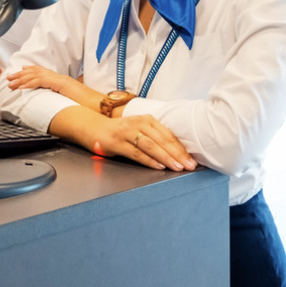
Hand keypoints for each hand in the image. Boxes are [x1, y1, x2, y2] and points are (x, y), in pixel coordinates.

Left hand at [5, 65, 105, 111]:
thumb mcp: (72, 103)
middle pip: (38, 72)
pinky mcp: (62, 85)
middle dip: (21, 74)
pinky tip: (22, 87)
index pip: (44, 72)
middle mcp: (62, 78)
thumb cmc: (90, 108)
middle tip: (9, 77)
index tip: (21, 71)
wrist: (102, 106)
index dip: (31, 71)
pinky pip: (42, 81)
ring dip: (22, 79)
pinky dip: (30, 83)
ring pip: (37, 75)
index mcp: (64, 81)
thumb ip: (62, 101)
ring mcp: (62, 80)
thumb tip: (55, 105)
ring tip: (11, 83)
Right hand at [50, 108, 196, 171]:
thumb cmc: (120, 132)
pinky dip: (149, 160)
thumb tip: (177, 152)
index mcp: (147, 119)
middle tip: (189, 166)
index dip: (181, 148)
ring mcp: (127, 132)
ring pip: (151, 146)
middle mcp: (138, 123)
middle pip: (162, 140)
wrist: (93, 127)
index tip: (191, 160)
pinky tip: (158, 166)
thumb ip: (155, 137)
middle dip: (177, 154)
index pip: (168, 135)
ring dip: (166, 157)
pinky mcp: (117, 142)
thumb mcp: (139, 129)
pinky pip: (136, 152)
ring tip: (177, 167)